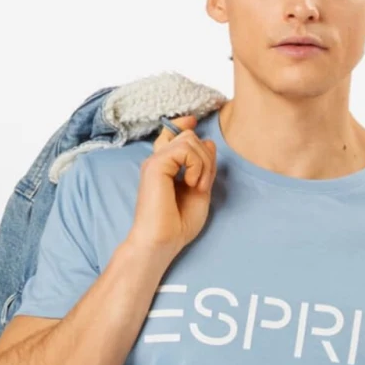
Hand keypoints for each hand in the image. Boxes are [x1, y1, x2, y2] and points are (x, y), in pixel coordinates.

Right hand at [127, 113, 217, 255]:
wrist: (161, 242)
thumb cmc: (178, 225)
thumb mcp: (200, 190)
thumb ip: (204, 167)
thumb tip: (208, 142)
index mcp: (165, 167)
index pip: (173, 134)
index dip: (184, 124)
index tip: (194, 121)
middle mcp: (158, 161)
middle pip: (190, 137)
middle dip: (206, 158)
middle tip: (203, 185)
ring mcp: (155, 161)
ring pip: (190, 140)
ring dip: (203, 163)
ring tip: (199, 187)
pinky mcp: (156, 165)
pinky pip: (186, 149)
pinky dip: (197, 166)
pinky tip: (192, 184)